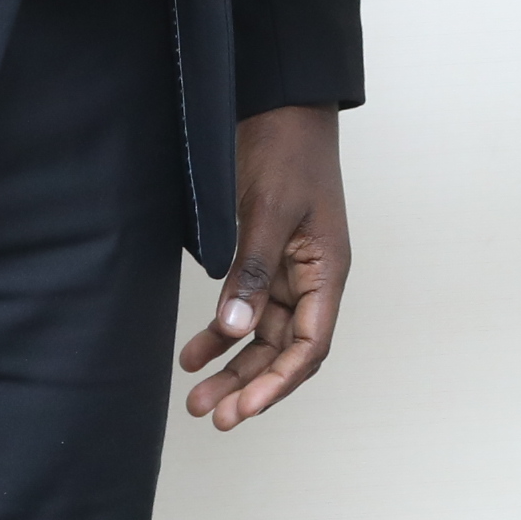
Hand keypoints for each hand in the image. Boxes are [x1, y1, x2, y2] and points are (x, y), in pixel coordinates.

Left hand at [177, 104, 346, 429]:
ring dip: (231, 366)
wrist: (278, 104)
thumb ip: (253, 270)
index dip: (278, 382)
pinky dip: (219, 333)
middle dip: (248, 384)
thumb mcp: (271, 210)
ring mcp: (287, 270)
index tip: (244, 408)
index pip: (310, 345)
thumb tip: (234, 328)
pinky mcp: (262, 257)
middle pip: (284, 350)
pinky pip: (244, 308)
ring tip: (196, 396)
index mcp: (327, 271)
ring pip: (261, 335)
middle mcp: (311, 278)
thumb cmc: (289, 151)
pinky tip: (193, 352)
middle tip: (212, 414)